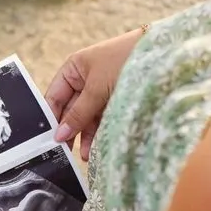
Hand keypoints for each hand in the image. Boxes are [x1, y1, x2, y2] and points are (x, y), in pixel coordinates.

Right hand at [47, 27, 146, 160]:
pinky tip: (96, 147)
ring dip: (85, 136)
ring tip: (84, 156)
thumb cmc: (123, 60)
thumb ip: (78, 114)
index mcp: (74, 69)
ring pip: (88, 117)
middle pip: (71, 110)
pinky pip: (103, 119)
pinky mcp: (117, 101)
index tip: (48, 140)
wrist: (162, 54)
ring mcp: (102, 91)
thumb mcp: (97, 88)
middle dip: (69, 131)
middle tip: (64, 153)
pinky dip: (99, 133)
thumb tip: (59, 134)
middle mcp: (86, 80)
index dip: (51, 118)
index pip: (55, 97)